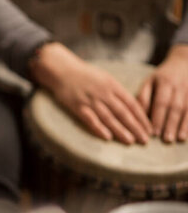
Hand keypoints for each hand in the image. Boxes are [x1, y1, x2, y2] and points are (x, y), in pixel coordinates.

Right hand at [31, 43, 151, 144]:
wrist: (62, 70)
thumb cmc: (84, 75)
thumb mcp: (105, 78)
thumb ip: (116, 92)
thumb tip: (130, 106)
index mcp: (113, 86)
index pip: (132, 104)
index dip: (142, 117)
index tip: (149, 129)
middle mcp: (104, 93)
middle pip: (123, 113)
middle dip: (135, 127)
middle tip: (145, 140)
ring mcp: (91, 100)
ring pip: (109, 118)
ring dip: (120, 130)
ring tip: (130, 142)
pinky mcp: (78, 107)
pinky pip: (90, 119)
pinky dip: (99, 128)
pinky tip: (107, 137)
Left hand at [137, 45, 187, 142]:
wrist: (185, 62)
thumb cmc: (162, 77)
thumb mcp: (149, 81)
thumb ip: (143, 97)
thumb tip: (139, 116)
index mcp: (164, 82)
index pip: (161, 102)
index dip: (157, 117)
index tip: (153, 132)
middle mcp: (179, 86)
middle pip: (175, 107)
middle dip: (170, 124)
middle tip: (166, 139)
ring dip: (184, 125)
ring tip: (179, 139)